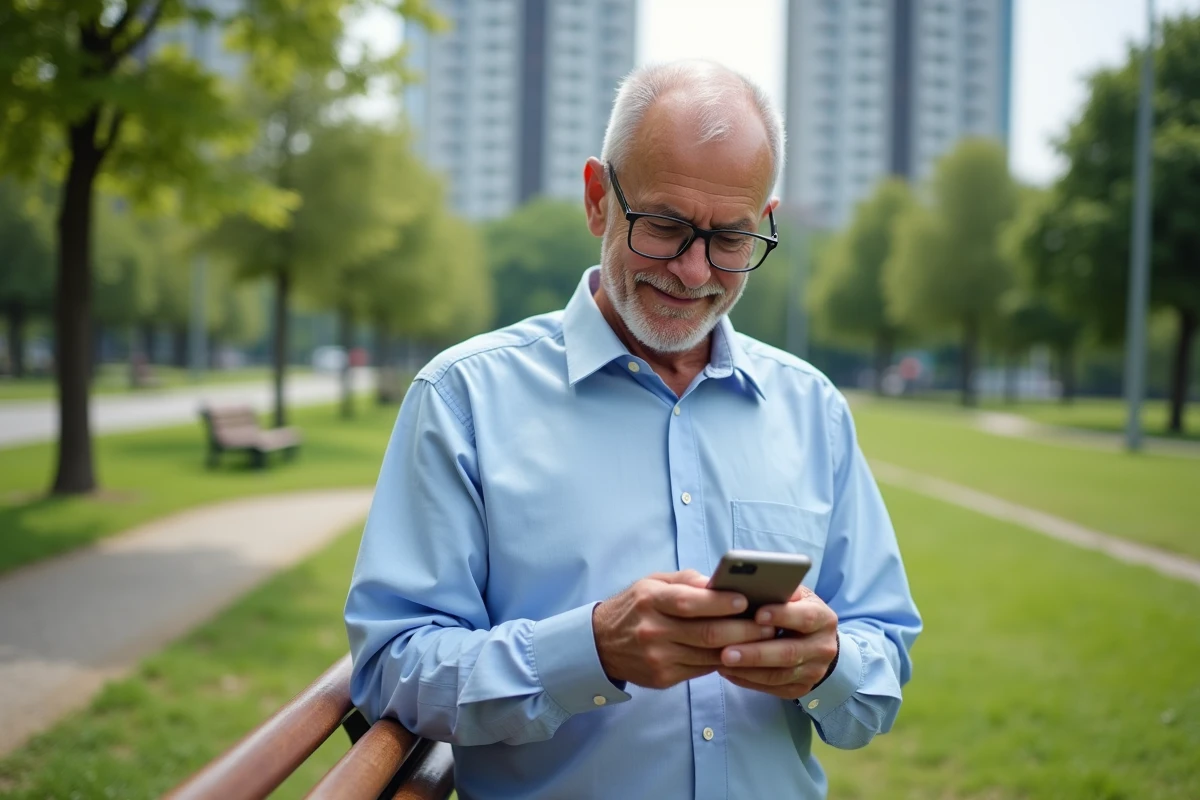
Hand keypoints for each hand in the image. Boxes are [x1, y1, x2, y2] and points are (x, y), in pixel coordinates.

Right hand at [593, 569, 778, 689]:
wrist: (600, 644)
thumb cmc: (634, 607)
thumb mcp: (651, 583)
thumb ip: (685, 580)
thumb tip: (718, 582)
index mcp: (650, 600)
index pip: (689, 602)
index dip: (720, 603)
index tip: (746, 600)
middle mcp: (653, 630)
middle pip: (706, 633)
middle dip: (743, 630)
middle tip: (768, 624)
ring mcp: (658, 658)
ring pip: (708, 655)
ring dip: (740, 648)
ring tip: (763, 639)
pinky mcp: (663, 678)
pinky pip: (701, 669)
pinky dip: (723, 661)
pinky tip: (740, 653)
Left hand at [716, 585, 838, 699]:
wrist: (818, 643)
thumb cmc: (797, 611)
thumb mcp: (796, 596)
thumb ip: (781, 591)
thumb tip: (753, 583)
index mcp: (823, 618)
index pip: (805, 618)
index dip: (781, 616)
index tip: (757, 615)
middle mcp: (823, 647)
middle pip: (789, 653)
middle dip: (756, 653)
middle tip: (726, 652)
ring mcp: (814, 672)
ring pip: (778, 675)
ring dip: (747, 670)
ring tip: (721, 662)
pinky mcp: (801, 689)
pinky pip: (772, 687)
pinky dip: (747, 680)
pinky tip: (728, 671)